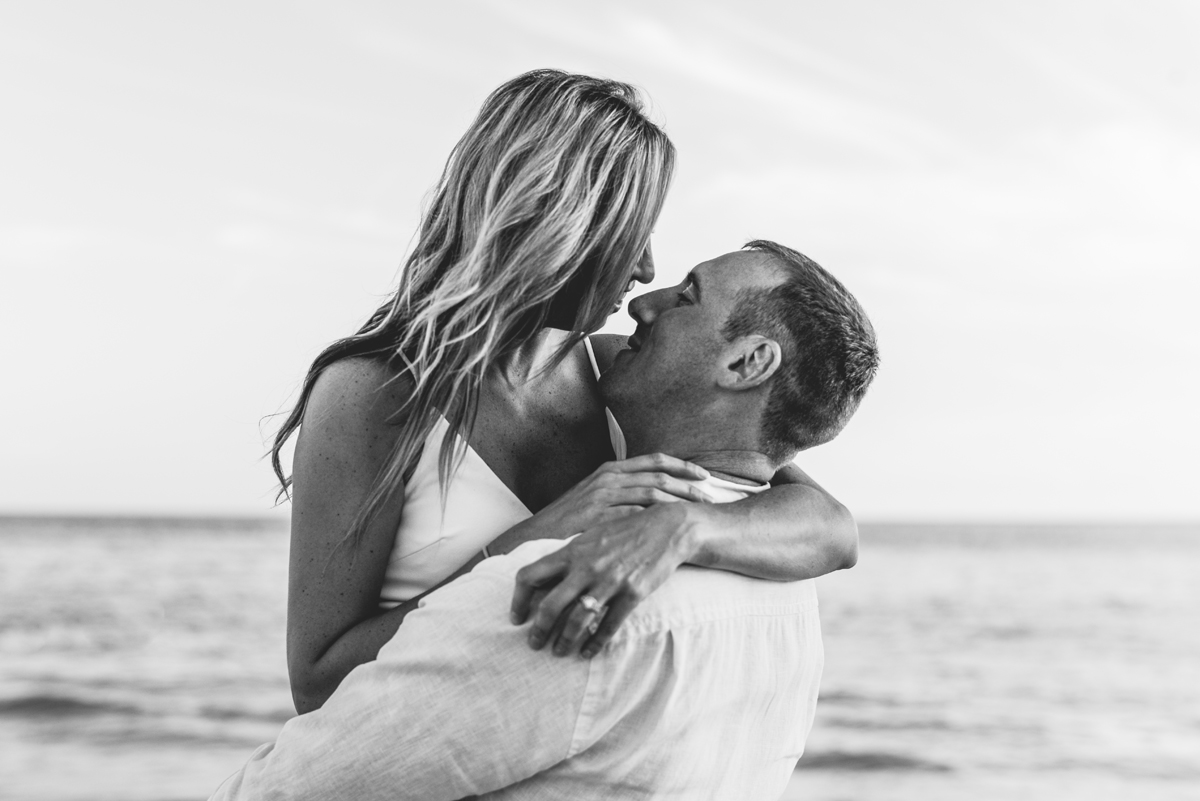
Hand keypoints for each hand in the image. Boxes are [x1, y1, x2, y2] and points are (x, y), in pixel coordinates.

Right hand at [486, 453, 712, 554]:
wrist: (537, 536)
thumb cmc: (569, 520)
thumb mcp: (596, 496)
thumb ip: (622, 492)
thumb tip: (653, 495)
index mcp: (611, 469)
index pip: (655, 460)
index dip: (683, 466)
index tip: (705, 476)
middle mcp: (609, 477)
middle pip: (660, 476)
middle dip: (689, 486)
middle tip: (711, 497)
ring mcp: (603, 496)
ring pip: (652, 493)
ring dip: (679, 502)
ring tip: (699, 514)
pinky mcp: (599, 515)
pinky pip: (635, 515)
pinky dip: (656, 520)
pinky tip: (672, 529)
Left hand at [510, 502, 701, 657]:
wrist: (666, 528)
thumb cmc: (624, 533)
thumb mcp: (590, 537)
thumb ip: (568, 556)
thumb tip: (544, 576)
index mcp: (571, 552)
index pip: (530, 575)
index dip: (518, 599)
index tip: (516, 617)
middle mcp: (586, 568)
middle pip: (550, 605)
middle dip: (538, 630)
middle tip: (534, 643)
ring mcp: (609, 582)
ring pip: (577, 621)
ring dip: (564, 642)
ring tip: (560, 652)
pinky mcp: (632, 594)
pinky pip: (609, 626)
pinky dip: (595, 644)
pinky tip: (588, 652)